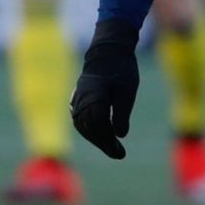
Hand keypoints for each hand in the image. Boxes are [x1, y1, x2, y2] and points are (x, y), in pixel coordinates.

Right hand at [69, 19, 140, 158]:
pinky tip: (99, 134)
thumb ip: (122, 113)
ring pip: (82, 126)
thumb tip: (119, 135)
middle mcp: (82, 100)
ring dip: (95, 138)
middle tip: (119, 154)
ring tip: (111, 146)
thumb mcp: (127, 91)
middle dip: (104, 144)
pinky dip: (89, 129)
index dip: (109, 143)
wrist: (108, 50)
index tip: (121, 153)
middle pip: (90, 129)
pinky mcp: (78, 97)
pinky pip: (79, 119)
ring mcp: (77, 98)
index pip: (99, 127)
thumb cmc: (121, 69)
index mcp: (94, 97)